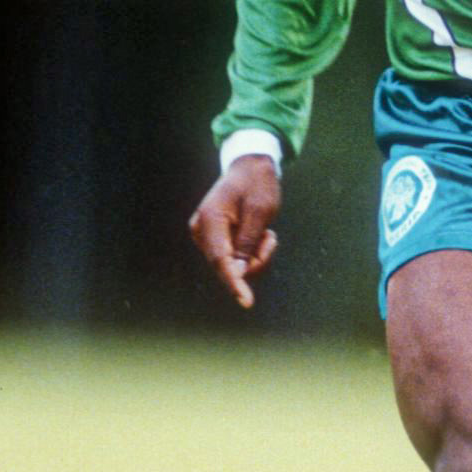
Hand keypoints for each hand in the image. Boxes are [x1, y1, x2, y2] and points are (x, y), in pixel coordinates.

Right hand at [188, 156, 280, 308]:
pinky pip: (234, 262)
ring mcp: (204, 237)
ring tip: (266, 233)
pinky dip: (252, 255)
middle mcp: (201, 230)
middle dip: (255, 261)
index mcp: (210, 219)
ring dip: (256, 257)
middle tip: (271, 237)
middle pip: (227, 266)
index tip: (247, 301)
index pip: (221, 259)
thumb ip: (248, 242)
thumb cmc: (257, 185)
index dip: (234, 282)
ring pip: (232, 268)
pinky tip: (258, 236)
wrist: (250, 169)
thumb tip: (238, 273)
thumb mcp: (260, 211)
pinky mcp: (213, 242)